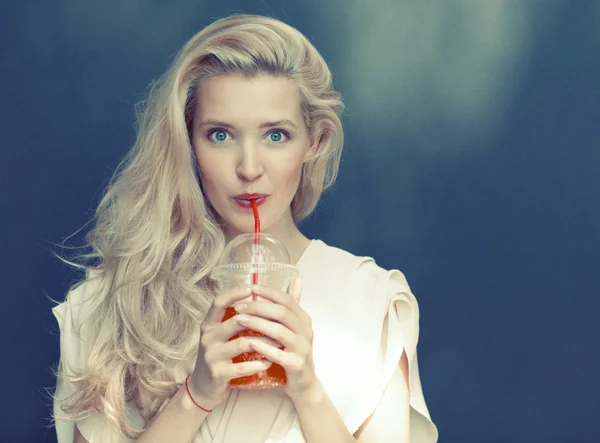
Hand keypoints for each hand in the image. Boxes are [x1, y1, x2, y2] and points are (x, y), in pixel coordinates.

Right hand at [187, 284, 273, 409]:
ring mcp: (212, 355)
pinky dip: (258, 363)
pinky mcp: (218, 373)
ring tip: (280, 341)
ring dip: (264, 342)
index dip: (234, 293)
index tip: (252, 288)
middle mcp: (208, 337)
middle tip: (280, 320)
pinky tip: (269, 361)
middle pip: (236, 321)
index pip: (218, 302)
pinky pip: (242, 366)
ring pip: (242, 343)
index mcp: (209, 324)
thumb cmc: (221, 355)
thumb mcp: (224, 334)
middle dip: (261, 320)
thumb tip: (258, 289)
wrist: (204, 388)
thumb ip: (240, 316)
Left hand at [233, 276, 319, 402]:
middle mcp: (306, 332)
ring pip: (279, 331)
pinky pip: (278, 354)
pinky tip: (249, 342)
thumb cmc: (292, 353)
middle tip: (240, 305)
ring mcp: (303, 349)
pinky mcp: (297, 365)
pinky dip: (263, 347)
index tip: (251, 287)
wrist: (303, 385)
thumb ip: (292, 304)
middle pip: (282, 313)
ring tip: (239, 320)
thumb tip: (296, 277)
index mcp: (304, 320)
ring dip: (258, 324)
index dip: (269, 292)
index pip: (287, 300)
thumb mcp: (294, 328)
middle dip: (259, 306)